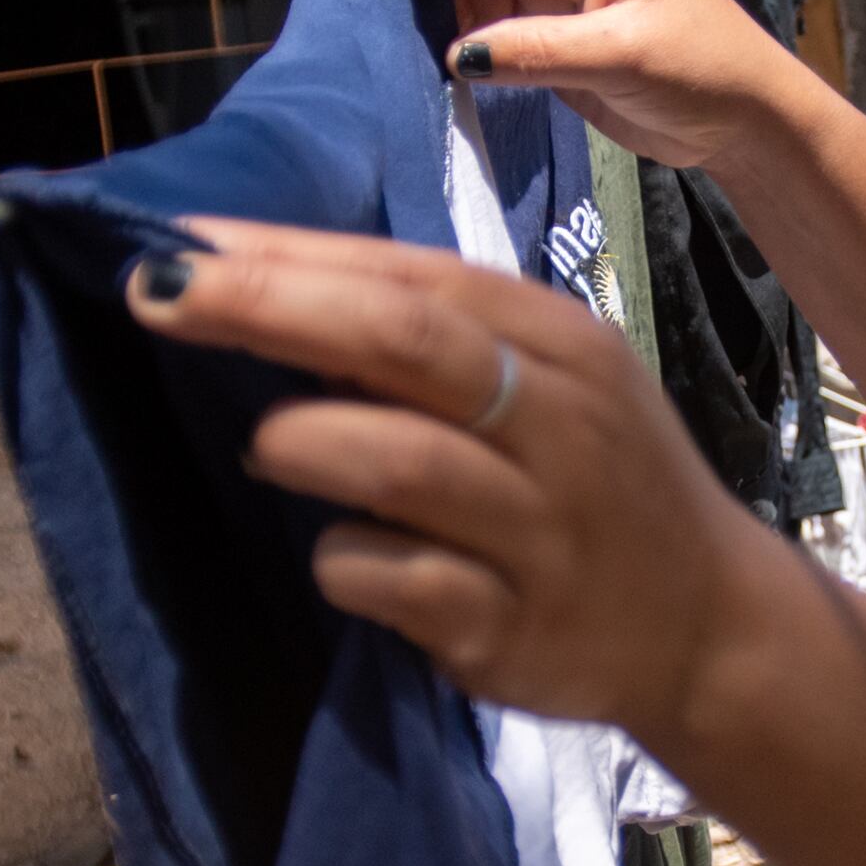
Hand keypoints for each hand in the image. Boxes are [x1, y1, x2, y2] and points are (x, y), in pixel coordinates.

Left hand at [127, 219, 797, 742]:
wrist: (707, 627)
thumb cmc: (596, 480)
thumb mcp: (548, 382)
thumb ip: (434, 338)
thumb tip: (267, 287)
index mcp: (558, 343)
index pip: (413, 274)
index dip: (290, 254)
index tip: (179, 237)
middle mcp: (558, 424)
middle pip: (403, 341)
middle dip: (268, 306)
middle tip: (158, 291)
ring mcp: (538, 530)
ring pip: (394, 462)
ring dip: (300, 442)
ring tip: (271, 449)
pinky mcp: (510, 629)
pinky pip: (393, 580)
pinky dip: (342, 561)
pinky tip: (343, 558)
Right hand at [368, 0, 825, 177]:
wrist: (745, 122)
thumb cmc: (705, 67)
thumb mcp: (624, 54)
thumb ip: (539, 51)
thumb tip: (456, 53)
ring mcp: (557, 2)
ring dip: (437, 12)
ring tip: (380, 28)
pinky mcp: (552, 46)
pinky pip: (491, 38)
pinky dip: (459, 48)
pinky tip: (422, 61)